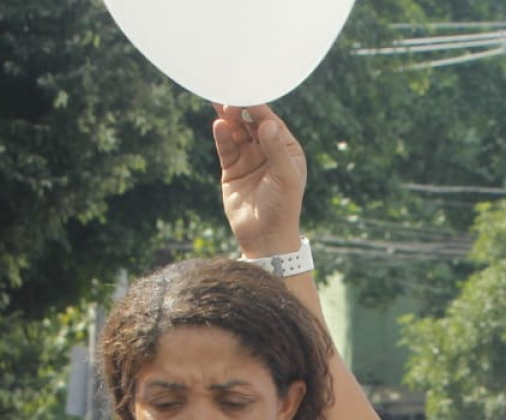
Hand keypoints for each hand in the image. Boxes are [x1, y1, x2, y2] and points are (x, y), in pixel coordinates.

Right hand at [213, 103, 306, 258]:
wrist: (265, 237)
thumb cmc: (282, 208)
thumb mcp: (285, 177)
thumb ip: (276, 150)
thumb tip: (267, 124)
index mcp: (286, 149)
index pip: (271, 123)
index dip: (259, 109)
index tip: (247, 95)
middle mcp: (268, 150)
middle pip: (252, 123)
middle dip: (241, 109)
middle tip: (229, 96)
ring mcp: (249, 158)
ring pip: (236, 132)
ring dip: (229, 118)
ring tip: (219, 103)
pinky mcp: (232, 169)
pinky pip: (226, 147)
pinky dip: (222, 136)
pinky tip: (219, 126)